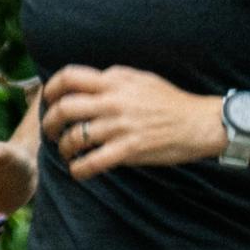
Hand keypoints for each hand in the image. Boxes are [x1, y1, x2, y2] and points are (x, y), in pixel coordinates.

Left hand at [40, 65, 225, 175]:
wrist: (201, 123)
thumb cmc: (172, 101)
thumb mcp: (142, 79)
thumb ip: (114, 78)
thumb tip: (90, 82)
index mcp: (114, 82)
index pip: (69, 78)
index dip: (51, 89)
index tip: (49, 100)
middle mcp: (113, 102)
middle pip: (64, 109)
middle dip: (50, 123)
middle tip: (52, 132)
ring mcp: (120, 126)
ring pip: (74, 137)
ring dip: (64, 148)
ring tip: (68, 152)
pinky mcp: (129, 149)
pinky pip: (93, 161)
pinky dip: (79, 169)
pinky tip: (79, 171)